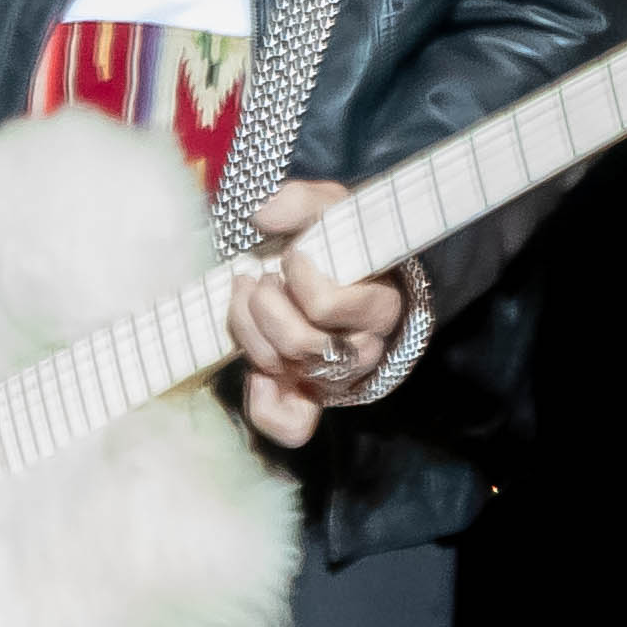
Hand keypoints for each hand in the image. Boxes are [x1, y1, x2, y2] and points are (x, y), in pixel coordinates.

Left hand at [224, 181, 410, 450]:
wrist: (342, 270)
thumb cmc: (338, 242)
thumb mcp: (328, 209)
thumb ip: (299, 201)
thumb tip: (263, 215)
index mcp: (377, 304)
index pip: (326, 304)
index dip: (298, 276)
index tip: (291, 255)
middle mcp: (362, 348)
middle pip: (302, 344)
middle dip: (264, 306)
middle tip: (260, 278)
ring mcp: (335, 377)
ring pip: (287, 371)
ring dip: (250, 334)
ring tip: (249, 300)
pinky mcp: (311, 398)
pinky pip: (291, 425)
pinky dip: (264, 405)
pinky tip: (255, 375)